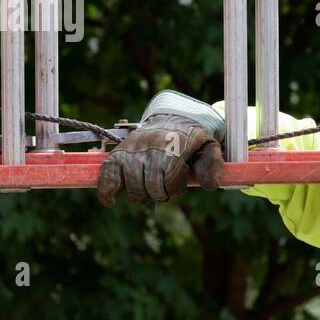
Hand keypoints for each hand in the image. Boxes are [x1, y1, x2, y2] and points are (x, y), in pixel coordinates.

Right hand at [97, 112, 224, 206]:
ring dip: (141, 195)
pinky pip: (107, 175)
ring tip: (149, 186)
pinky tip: (111, 201)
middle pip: (150, 188)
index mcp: (172, 144)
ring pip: (132, 188)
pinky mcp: (117, 153)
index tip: (179, 181)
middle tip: (164, 186)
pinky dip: (107, 191)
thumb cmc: (191, 139)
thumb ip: (213, 165)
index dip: (175, 188)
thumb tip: (209, 186)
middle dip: (160, 193)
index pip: (168, 180)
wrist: (171, 119)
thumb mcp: (209, 147)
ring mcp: (131, 149)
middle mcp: (149, 146)